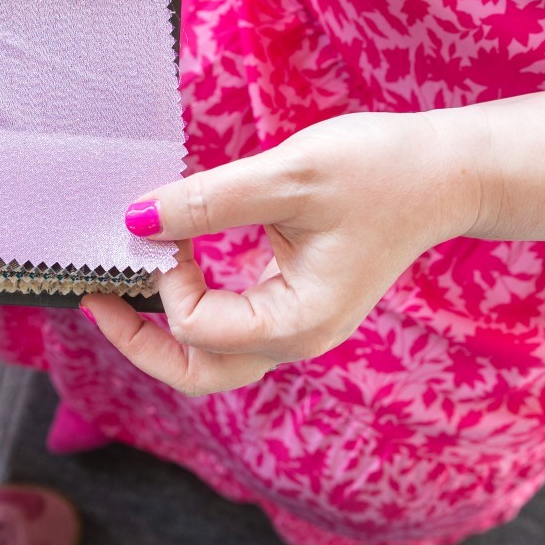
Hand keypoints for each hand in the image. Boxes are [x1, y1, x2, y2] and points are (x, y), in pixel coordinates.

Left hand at [81, 112, 482, 394]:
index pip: (198, 327)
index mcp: (297, 322)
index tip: (165, 224)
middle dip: (140, 342)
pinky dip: (197, 302)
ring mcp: (299, 326)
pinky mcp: (298, 304)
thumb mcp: (289, 176)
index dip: (167, 280)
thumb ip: (209, 201)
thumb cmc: (382, 171)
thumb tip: (137, 219)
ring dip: (165, 326)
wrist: (450, 171)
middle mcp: (297, 339)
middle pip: (198, 373)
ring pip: (214, 355)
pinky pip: (233, 323)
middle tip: (95, 299)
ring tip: (123, 287)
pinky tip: (177, 266)